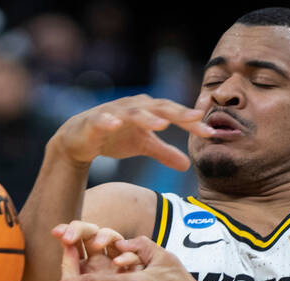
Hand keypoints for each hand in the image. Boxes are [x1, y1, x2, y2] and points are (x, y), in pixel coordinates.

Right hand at [50, 94, 214, 170]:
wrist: (79, 140)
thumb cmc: (114, 137)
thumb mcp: (142, 145)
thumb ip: (164, 152)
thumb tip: (188, 165)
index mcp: (148, 110)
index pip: (174, 114)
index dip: (191, 122)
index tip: (210, 132)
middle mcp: (133, 106)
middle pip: (159, 107)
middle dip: (177, 113)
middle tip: (195, 119)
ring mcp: (113, 111)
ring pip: (133, 112)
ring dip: (147, 117)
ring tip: (161, 125)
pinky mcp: (94, 120)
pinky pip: (102, 119)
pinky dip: (108, 120)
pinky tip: (115, 124)